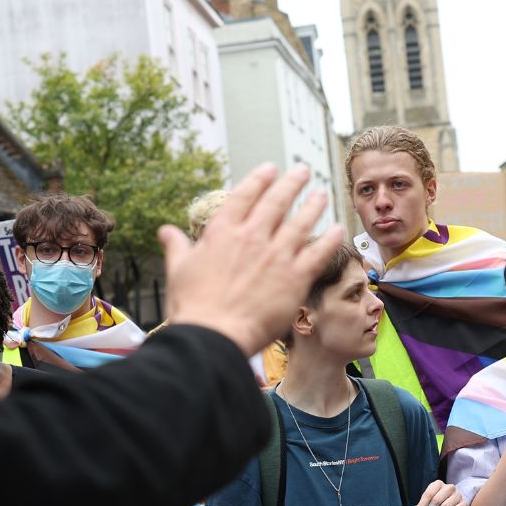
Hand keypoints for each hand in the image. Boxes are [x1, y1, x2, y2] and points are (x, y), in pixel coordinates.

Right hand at [159, 165, 343, 355]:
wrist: (213, 335)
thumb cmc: (193, 307)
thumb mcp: (178, 270)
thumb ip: (177, 246)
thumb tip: (166, 231)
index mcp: (223, 231)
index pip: (246, 195)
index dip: (260, 179)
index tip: (270, 169)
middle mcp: (253, 237)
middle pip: (278, 202)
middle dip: (292, 183)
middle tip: (304, 172)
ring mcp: (277, 256)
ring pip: (301, 222)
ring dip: (314, 205)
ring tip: (323, 194)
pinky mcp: (295, 278)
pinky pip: (319, 253)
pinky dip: (330, 239)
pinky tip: (339, 230)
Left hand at [413, 480, 466, 505]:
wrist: (455, 502)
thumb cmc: (438, 502)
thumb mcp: (430, 499)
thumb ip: (424, 504)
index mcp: (438, 484)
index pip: (429, 494)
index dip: (422, 505)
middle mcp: (449, 487)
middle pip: (436, 499)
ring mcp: (458, 494)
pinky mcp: (464, 503)